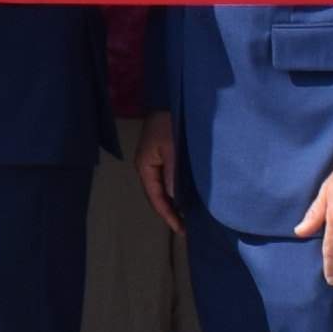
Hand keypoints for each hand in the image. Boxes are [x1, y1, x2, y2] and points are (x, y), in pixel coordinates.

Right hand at [133, 110, 182, 230]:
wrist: (168, 100)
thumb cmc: (168, 123)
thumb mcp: (172, 148)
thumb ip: (173, 173)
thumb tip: (175, 199)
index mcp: (145, 167)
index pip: (156, 199)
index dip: (169, 216)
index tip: (182, 231)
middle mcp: (146, 168)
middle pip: (157, 198)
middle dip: (170, 214)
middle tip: (187, 230)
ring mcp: (152, 163)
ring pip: (162, 190)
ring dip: (173, 204)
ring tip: (187, 219)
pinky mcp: (161, 157)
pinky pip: (166, 180)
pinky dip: (175, 192)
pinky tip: (185, 198)